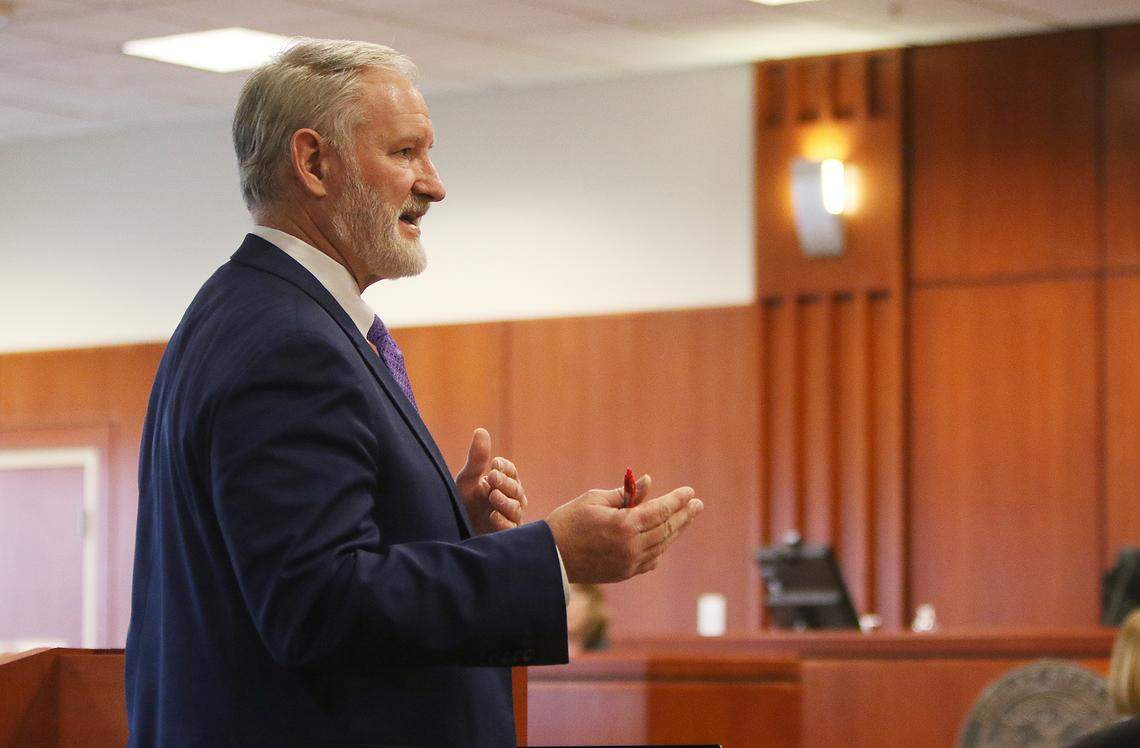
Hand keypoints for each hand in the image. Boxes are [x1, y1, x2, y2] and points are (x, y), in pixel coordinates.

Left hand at [454, 428, 527, 534]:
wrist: (453, 529)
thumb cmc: (463, 503)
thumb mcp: (467, 480)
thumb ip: (477, 459)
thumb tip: (481, 430)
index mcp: (503, 483)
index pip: (511, 471)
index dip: (505, 467)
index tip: (494, 464)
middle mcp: (511, 499)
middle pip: (515, 488)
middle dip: (505, 482)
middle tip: (492, 477)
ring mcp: (510, 517)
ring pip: (516, 508)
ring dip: (505, 501)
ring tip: (493, 496)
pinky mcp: (505, 535)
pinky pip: (511, 528)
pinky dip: (504, 522)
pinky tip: (493, 516)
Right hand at [544, 475, 702, 583]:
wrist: (548, 558)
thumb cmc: (568, 521)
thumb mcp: (594, 499)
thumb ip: (625, 494)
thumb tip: (649, 483)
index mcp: (624, 525)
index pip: (660, 511)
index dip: (677, 501)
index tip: (689, 492)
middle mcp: (630, 547)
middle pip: (666, 529)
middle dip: (683, 516)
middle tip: (697, 504)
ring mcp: (628, 563)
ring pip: (661, 545)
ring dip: (675, 531)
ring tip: (685, 518)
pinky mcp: (623, 573)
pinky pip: (651, 560)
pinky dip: (660, 547)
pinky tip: (664, 538)